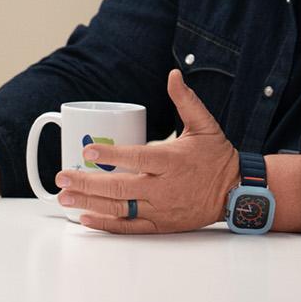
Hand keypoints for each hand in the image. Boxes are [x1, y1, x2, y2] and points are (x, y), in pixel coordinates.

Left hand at [55, 70, 239, 233]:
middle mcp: (165, 187)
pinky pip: (130, 227)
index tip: (87, 152)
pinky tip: (86, 219)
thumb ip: (186, 100)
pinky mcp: (162, 225)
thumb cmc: (217, 156)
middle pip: (121, 187)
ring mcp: (162, 209)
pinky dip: (107, 224)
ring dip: (89, 203)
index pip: (137, 157)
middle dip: (87, 183)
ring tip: (65, 198)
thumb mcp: (205, 124)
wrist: (238, 192)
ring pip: (121, 208)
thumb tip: (173, 74)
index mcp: (172, 160)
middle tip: (62, 177)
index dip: (111, 156)